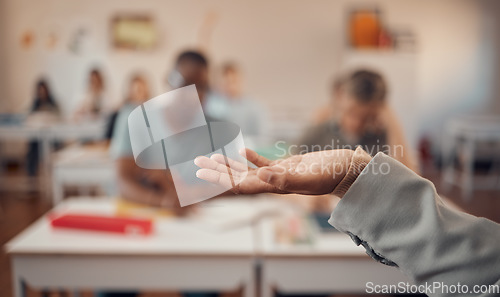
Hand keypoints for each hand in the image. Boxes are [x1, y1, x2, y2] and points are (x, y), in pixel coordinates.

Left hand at [194, 148, 353, 195]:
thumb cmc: (334, 174)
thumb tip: (260, 176)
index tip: (202, 172)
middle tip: (196, 163)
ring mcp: (280, 175)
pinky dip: (252, 156)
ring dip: (229, 164)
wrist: (349, 171)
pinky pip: (265, 162)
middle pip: (239, 178)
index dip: (220, 178)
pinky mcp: (288, 166)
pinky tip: (242, 149)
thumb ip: (286, 179)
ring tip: (210, 157)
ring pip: (249, 170)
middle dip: (217, 171)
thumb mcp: (311, 176)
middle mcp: (274, 183)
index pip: (241, 184)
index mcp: (275, 186)